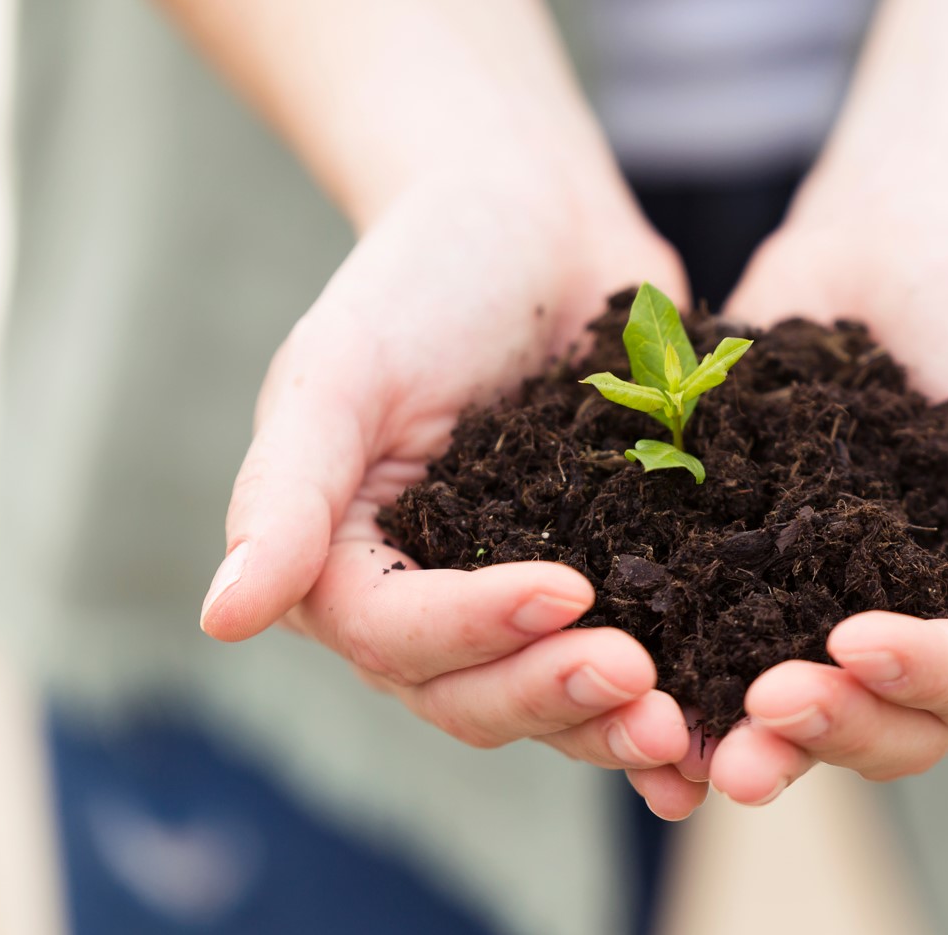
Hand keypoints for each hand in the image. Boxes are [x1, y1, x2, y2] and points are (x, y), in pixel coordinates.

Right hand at [198, 165, 698, 779]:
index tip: (566, 589)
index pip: (396, 633)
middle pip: (476, 694)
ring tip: (686, 729)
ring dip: (614, 723)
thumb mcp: (342, 370)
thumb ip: (285, 492)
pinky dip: (676, 695)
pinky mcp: (611, 578)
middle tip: (641, 683)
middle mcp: (432, 601)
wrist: (533, 218)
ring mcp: (523, 596)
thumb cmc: (422, 276)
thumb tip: (223, 619)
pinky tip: (724, 722)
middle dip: (554, 693)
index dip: (475, 630)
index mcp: (349, 563)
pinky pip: (640, 655)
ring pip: (555, 698)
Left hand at [637, 205, 947, 811]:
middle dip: (828, 725)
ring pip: (794, 697)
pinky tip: (623, 666)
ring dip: (745, 728)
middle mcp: (920, 627)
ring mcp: (823, 602)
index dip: (926, 674)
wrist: (899, 237)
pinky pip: (708, 626)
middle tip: (763, 716)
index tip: (859, 645)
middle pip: (886, 716)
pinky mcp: (742, 564)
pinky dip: (673, 660)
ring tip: (686, 741)